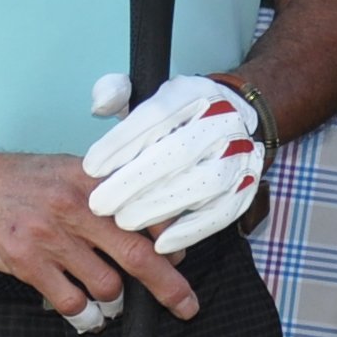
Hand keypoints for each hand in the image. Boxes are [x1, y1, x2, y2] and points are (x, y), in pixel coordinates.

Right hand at [0, 129, 195, 320]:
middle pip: (137, 255)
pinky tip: (87, 316)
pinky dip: (85, 315)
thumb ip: (104, 192)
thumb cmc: (16, 178)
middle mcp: (77, 208)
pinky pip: (71, 302)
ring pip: (107, 284)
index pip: (146, 215)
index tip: (179, 257)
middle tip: (185, 304)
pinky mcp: (27, 263)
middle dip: (167, 286)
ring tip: (111, 300)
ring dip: (115, 300)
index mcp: (92, 182)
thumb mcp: (67, 169)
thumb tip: (143, 222)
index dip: (169, 242)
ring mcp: (52, 238)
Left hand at [85, 74, 265, 253]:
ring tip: (124, 222)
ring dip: (161, 206)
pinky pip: (223, 212)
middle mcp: (221, 120)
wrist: (236, 119)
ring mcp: (239, 154)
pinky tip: (163, 243)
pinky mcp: (245, 186)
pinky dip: (193, 229)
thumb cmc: (177, 117)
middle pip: (179, 151)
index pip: (156, 115)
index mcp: (193, 94)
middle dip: (136, 180)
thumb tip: (100, 104)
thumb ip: (117, 93)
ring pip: (203, 183)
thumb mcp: (146, 94)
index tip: (91, 168)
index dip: (122, 142)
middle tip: (100, 204)